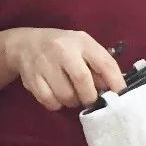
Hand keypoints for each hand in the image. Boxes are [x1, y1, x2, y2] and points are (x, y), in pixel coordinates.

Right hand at [4, 28, 125, 110]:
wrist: (25, 44)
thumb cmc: (62, 47)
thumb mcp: (82, 47)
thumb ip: (98, 65)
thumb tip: (112, 88)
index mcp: (81, 41)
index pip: (103, 61)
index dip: (115, 80)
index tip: (120, 94)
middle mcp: (62, 50)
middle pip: (82, 80)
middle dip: (89, 96)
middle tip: (90, 100)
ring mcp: (44, 63)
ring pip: (65, 94)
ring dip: (72, 101)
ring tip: (72, 96)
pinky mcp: (31, 78)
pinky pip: (49, 100)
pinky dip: (56, 104)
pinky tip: (57, 97)